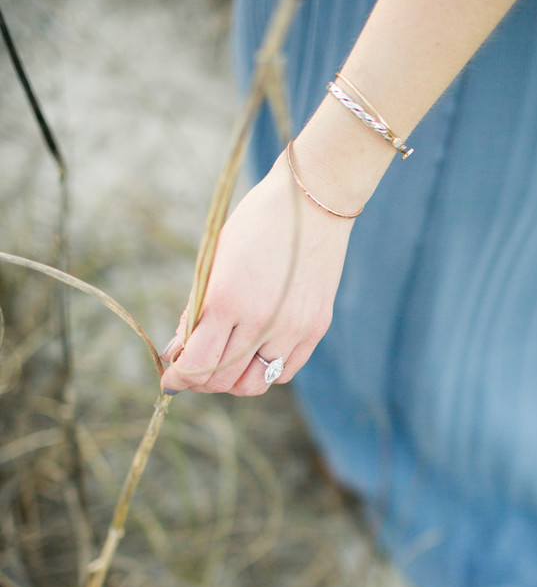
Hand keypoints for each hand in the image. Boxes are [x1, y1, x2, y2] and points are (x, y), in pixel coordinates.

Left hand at [160, 150, 353, 395]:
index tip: (170, 380)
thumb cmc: (256, 224)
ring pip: (254, 384)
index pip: (196, 362)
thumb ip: (196, 310)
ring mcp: (292, 328)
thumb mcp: (214, 262)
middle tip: (193, 371)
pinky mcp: (315, 328)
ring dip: (232, 382)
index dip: (178, 378)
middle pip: (223, 379)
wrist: (312, 202)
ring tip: (224, 365)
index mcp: (227, 300)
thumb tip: (177, 351)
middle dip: (200, 381)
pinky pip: (283, 371)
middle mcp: (260, 321)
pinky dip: (264, 371)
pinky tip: (254, 355)